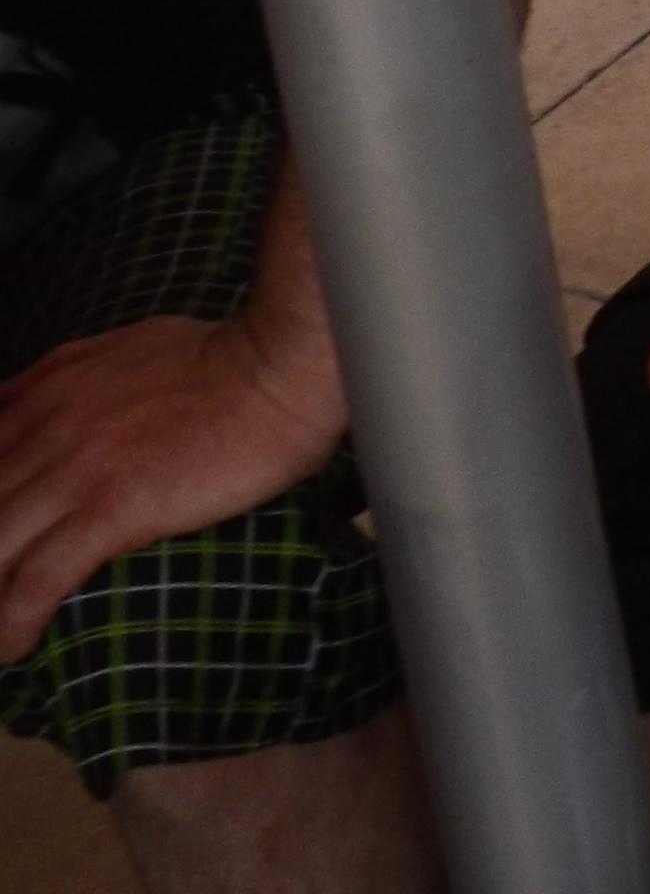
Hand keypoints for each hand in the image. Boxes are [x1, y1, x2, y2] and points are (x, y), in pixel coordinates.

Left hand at [0, 313, 342, 657]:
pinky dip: (14, 620)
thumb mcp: (122, 346)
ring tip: (2, 630)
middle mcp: (44, 432)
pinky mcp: (111, 511)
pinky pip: (36, 580)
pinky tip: (16, 645)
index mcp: (45, 394)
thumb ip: (63, 375)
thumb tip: (22, 397)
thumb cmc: (221, 358)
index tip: (3, 536)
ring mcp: (73, 474)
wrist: (278, 370)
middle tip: (3, 582)